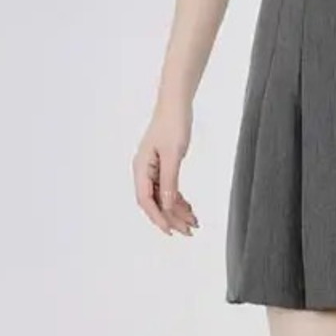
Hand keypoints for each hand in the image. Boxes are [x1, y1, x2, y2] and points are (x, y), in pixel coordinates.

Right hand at [132, 108, 198, 236]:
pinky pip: (168, 189)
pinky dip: (179, 199)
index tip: (171, 230)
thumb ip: (169, 182)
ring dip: (177, 211)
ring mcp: (152, 169)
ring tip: (193, 222)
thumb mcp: (173, 155)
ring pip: (163, 197)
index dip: (158, 218)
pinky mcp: (162, 166)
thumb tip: (167, 205)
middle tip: (189, 231)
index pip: (146, 200)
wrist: (176, 104)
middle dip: (171, 218)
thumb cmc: (173, 124)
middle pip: (155, 202)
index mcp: (141, 168)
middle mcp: (144, 171)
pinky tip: (190, 208)